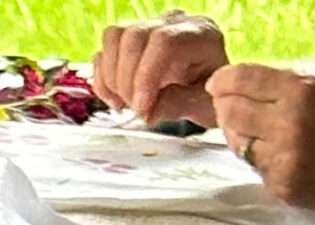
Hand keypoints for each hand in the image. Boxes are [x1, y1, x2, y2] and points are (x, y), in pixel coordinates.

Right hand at [92, 11, 227, 125]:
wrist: (207, 90)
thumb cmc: (210, 96)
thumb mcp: (205, 106)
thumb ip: (179, 104)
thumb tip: (147, 111)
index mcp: (200, 34)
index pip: (164, 41)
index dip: (146, 76)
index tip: (142, 109)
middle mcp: (173, 23)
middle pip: (134, 35)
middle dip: (127, 80)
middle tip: (136, 110)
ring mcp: (149, 28)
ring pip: (114, 37)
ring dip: (112, 77)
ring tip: (124, 104)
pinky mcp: (130, 41)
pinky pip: (104, 50)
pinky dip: (103, 78)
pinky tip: (115, 99)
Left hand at [206, 63, 314, 224]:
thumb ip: (293, 87)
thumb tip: (251, 83)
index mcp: (303, 91)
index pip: (242, 79)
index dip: (224, 81)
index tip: (218, 84)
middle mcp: (290, 123)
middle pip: (231, 111)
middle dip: (226, 108)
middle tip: (229, 109)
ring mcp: (284, 158)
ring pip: (238, 143)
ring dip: (241, 136)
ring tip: (257, 132)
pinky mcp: (283, 185)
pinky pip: (256, 168)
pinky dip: (259, 160)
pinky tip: (278, 154)